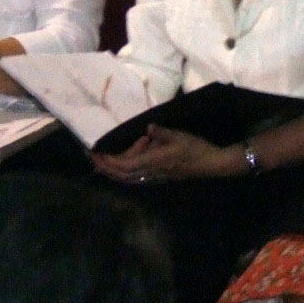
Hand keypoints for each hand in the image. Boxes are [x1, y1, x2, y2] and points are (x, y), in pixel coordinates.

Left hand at [90, 125, 233, 184]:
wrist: (211, 163)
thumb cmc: (195, 149)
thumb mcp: (179, 136)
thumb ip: (161, 133)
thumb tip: (147, 128)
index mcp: (153, 162)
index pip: (124, 165)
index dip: (108, 161)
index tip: (96, 153)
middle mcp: (151, 172)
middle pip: (122, 174)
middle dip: (105, 167)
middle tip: (92, 156)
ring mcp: (154, 175)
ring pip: (128, 175)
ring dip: (115, 167)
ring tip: (109, 152)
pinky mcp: (159, 174)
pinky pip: (136, 173)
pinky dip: (126, 166)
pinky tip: (127, 156)